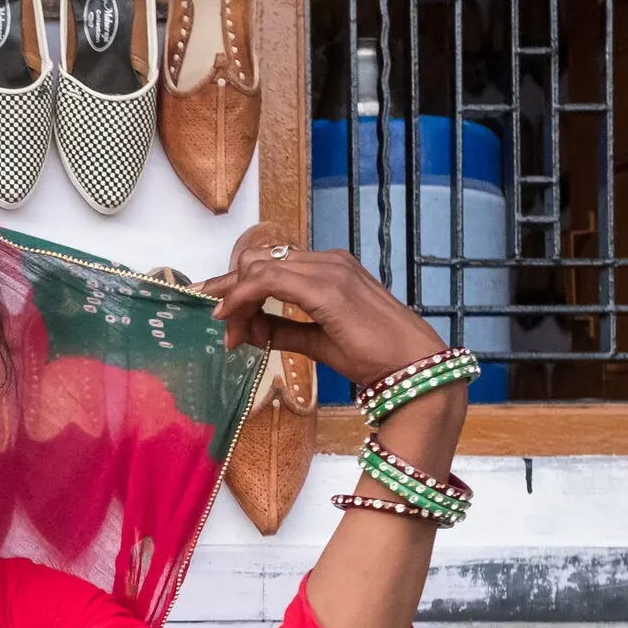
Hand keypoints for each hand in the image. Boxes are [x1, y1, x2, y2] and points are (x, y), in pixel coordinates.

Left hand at [200, 222, 451, 386]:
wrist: (412, 366)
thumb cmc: (373, 356)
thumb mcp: (316, 341)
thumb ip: (281, 329)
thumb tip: (247, 328)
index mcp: (329, 268)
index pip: (271, 264)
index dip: (237, 285)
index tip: (216, 309)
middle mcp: (328, 261)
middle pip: (259, 260)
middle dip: (231, 290)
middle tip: (220, 324)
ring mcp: (328, 270)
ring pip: (259, 268)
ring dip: (235, 299)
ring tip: (228, 332)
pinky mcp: (326, 287)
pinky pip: (268, 281)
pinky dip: (243, 297)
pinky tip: (230, 317)